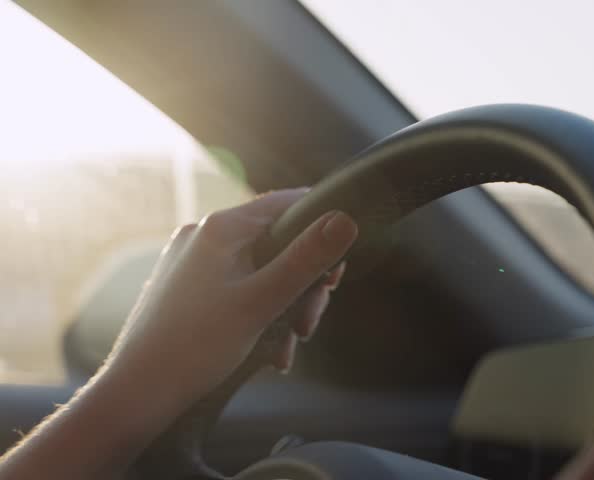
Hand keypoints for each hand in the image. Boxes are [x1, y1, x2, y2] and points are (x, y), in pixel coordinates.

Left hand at [102, 188, 357, 419]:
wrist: (137, 393)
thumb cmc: (195, 346)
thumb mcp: (262, 302)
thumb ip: (306, 259)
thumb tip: (347, 219)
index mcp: (222, 228)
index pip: (290, 204)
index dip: (323, 232)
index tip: (335, 274)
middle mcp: (206, 236)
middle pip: (280, 244)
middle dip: (303, 287)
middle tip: (308, 325)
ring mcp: (195, 262)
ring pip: (263, 272)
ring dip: (284, 309)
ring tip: (285, 349)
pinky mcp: (190, 288)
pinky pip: (241, 290)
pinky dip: (260, 317)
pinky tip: (268, 353)